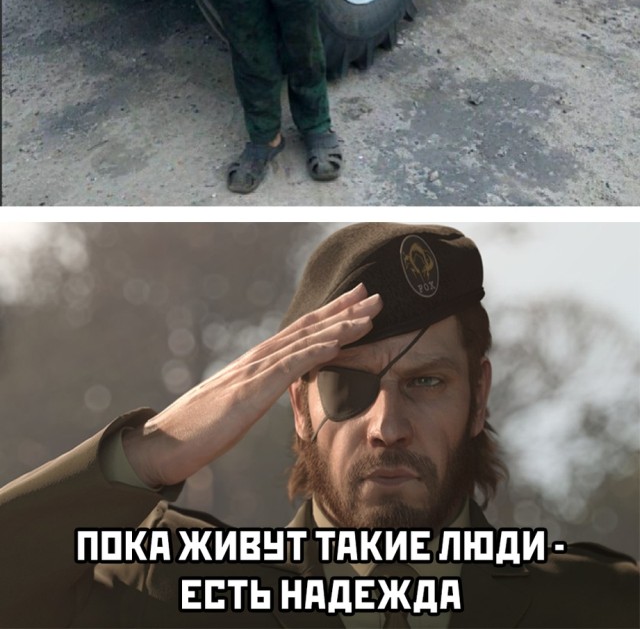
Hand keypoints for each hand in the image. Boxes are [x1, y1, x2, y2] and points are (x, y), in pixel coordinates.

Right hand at [122, 284, 381, 487]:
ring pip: (303, 342)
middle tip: (374, 295)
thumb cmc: (200, 429)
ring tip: (367, 317)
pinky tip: (336, 344)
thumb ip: (260, 391)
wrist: (165, 443)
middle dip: (344, 311)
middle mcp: (259, 358)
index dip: (331, 314)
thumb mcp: (239, 405)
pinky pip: (288, 368)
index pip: (301, 331)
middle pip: (308, 328)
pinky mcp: (250, 392)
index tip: (357, 300)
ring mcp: (255, 372)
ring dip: (338, 327)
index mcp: (258, 362)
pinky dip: (314, 352)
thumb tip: (278, 387)